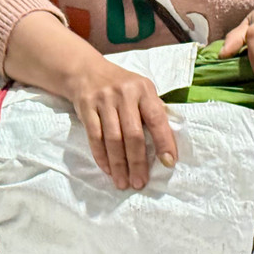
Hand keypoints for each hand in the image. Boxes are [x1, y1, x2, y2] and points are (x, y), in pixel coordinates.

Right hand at [63, 56, 177, 190]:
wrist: (85, 71)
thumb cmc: (120, 86)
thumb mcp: (140, 89)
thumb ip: (153, 111)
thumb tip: (168, 146)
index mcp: (144, 89)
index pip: (157, 119)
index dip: (164, 142)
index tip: (168, 163)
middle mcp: (124, 93)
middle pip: (133, 134)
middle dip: (138, 162)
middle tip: (139, 183)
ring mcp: (104, 99)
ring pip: (113, 139)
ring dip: (119, 164)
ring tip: (123, 182)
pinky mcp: (86, 107)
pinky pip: (94, 137)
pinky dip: (101, 156)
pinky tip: (108, 169)